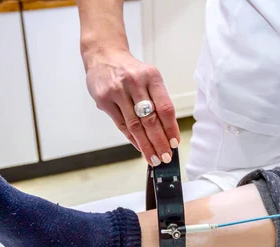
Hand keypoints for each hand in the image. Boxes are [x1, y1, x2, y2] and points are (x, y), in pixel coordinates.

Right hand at [84, 48, 179, 164]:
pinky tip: (140, 147)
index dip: (171, 128)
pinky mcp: (103, 99)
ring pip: (135, 125)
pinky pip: (121, 124)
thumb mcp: (148, 78)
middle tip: (166, 156)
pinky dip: (132, 138)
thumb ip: (157, 101)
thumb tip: (168, 132)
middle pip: (150, 119)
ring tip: (154, 157)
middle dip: (159, 142)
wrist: (104, 55)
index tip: (175, 143)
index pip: (165, 108)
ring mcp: (117, 91)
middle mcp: (134, 82)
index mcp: (151, 76)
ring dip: (146, 145)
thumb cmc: (131, 71)